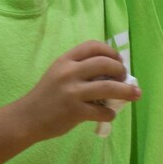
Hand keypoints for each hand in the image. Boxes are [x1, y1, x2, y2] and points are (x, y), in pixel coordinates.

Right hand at [17, 41, 140, 141]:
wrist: (27, 117)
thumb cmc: (46, 95)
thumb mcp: (58, 74)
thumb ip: (78, 69)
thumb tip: (110, 72)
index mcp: (65, 60)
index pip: (93, 46)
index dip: (110, 52)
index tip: (118, 61)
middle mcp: (69, 72)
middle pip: (105, 64)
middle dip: (121, 70)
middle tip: (125, 78)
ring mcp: (72, 92)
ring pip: (109, 87)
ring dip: (126, 91)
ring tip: (135, 94)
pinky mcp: (75, 111)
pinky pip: (102, 111)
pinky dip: (109, 113)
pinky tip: (108, 114)